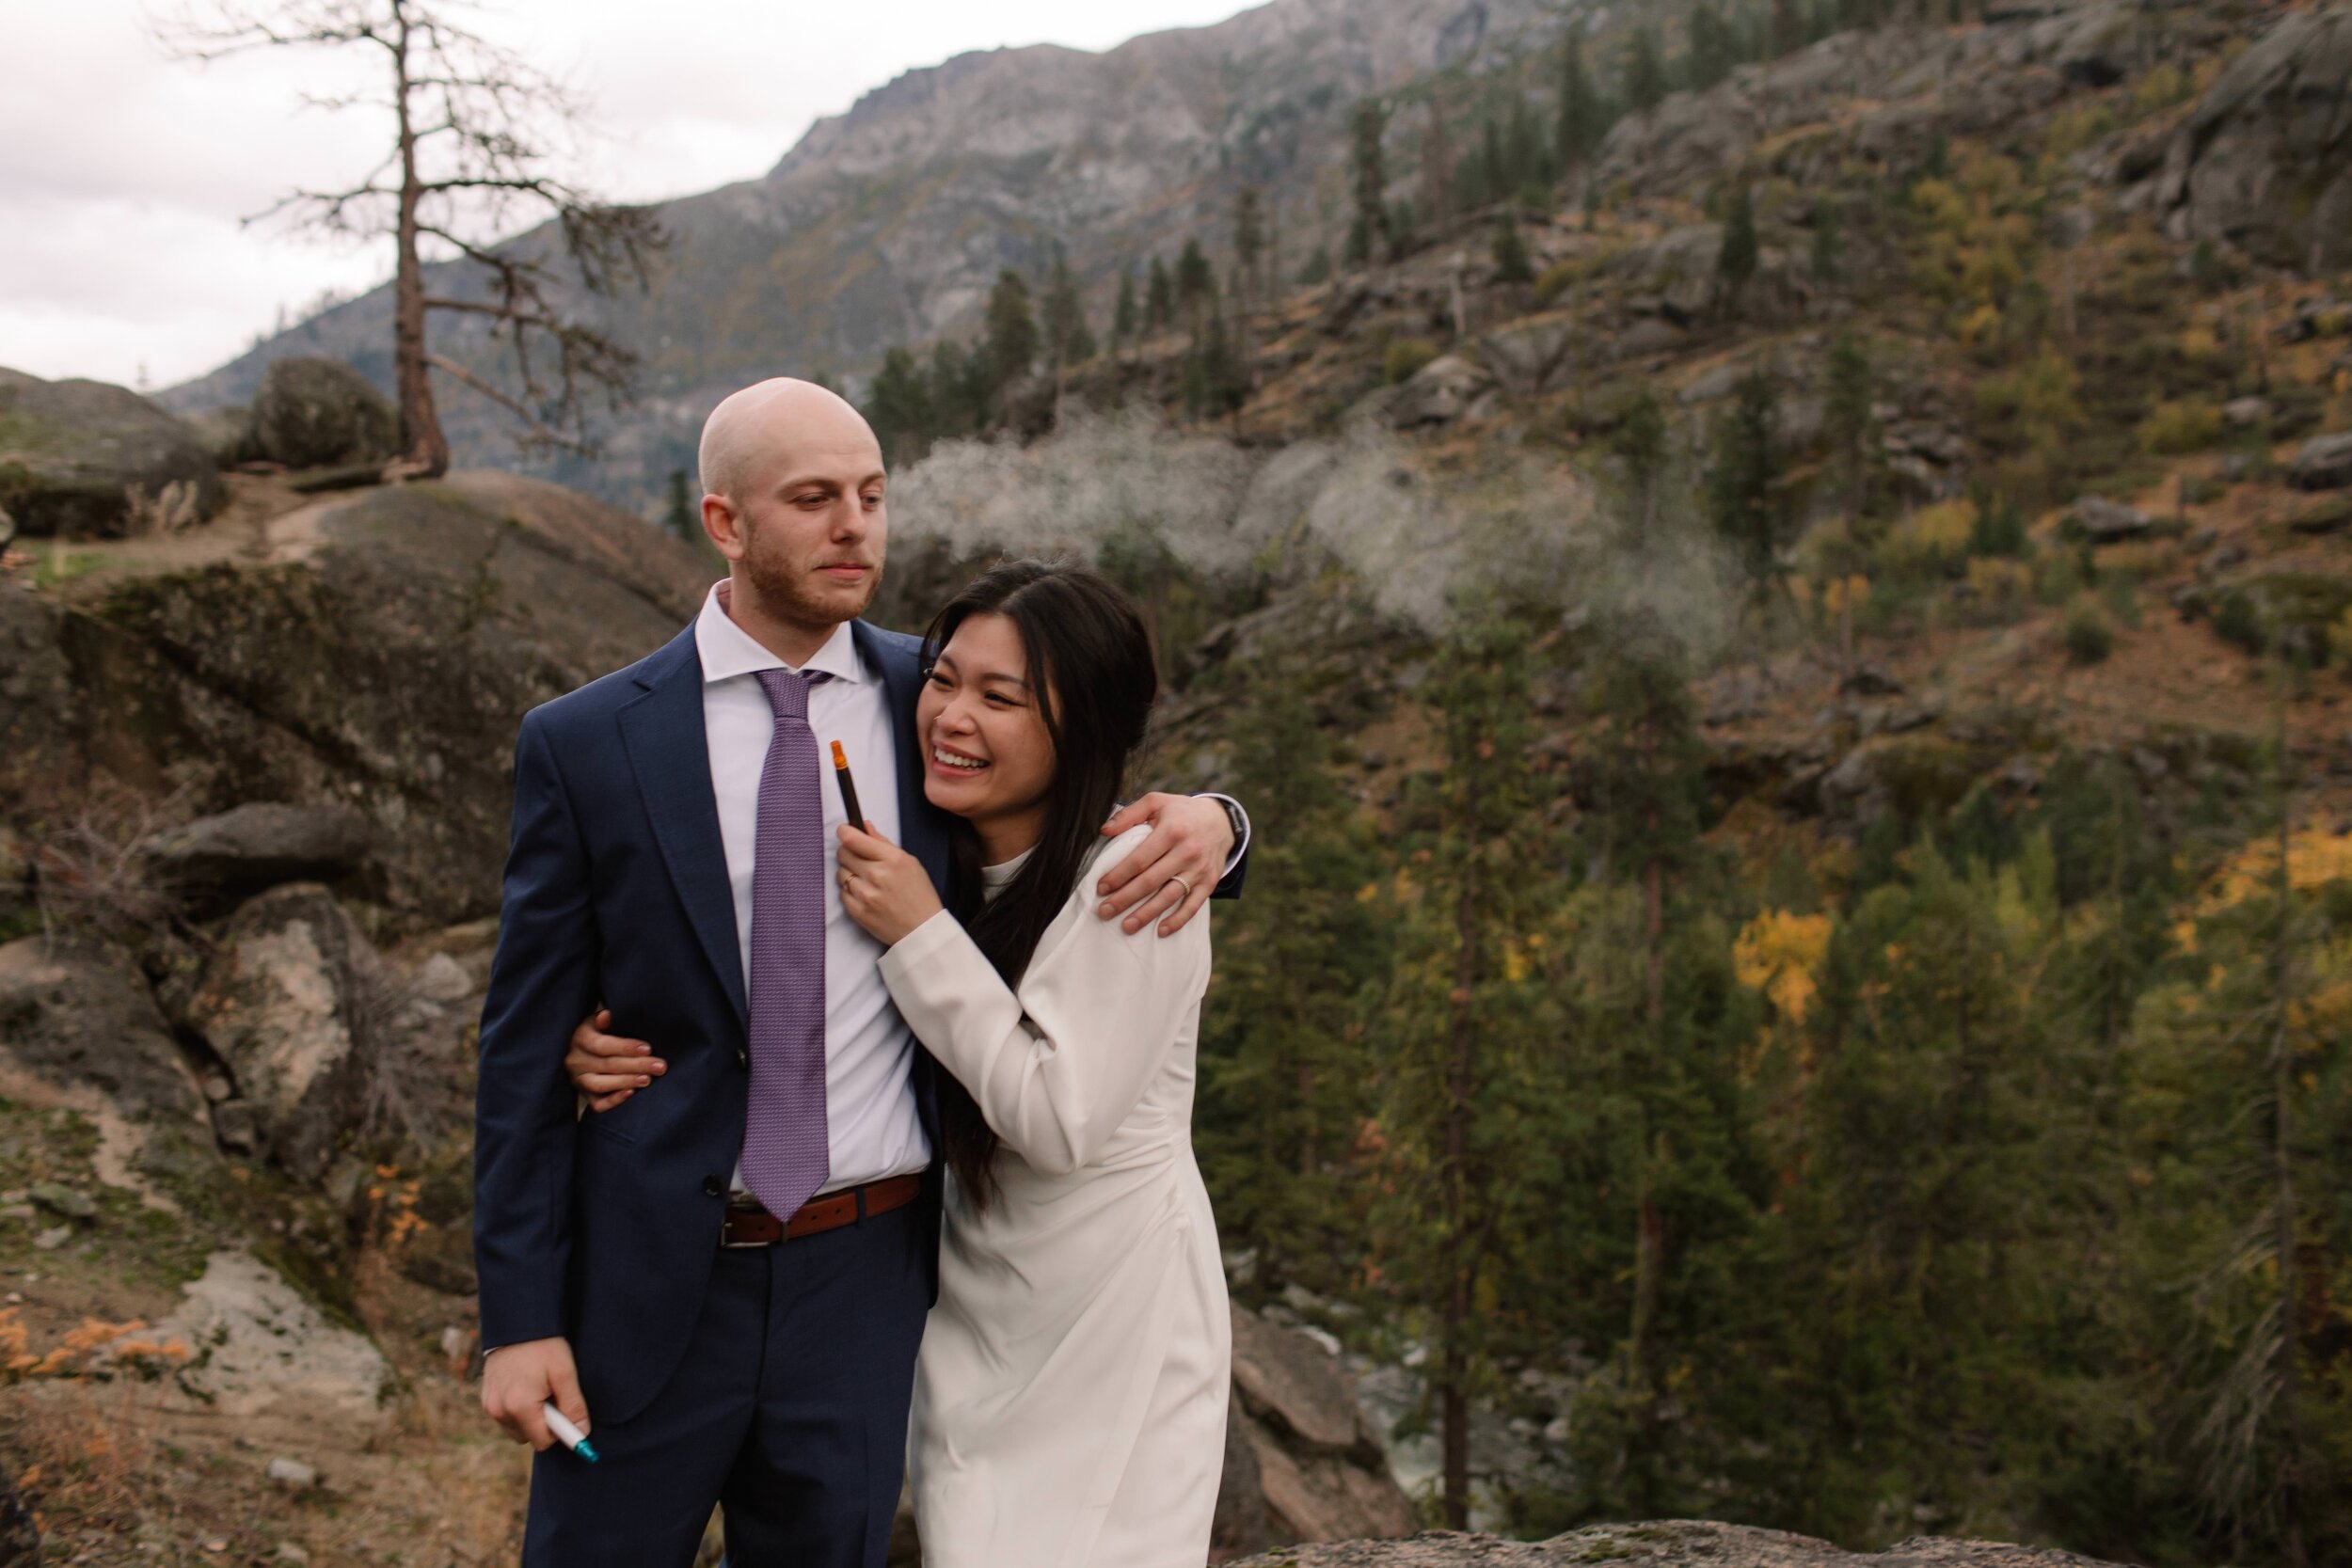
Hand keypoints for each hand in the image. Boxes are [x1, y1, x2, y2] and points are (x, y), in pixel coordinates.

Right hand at [481, 1336, 588, 1451]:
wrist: (517, 1322)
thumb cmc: (544, 1346)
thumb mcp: (565, 1373)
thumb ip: (573, 1406)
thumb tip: (581, 1433)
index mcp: (519, 1406)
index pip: (543, 1442)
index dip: (560, 1433)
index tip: (571, 1420)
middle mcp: (499, 1410)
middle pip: (529, 1438)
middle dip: (545, 1424)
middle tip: (553, 1396)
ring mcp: (489, 1406)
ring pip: (517, 1429)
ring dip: (531, 1417)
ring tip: (539, 1388)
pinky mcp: (485, 1399)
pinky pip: (506, 1417)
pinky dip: (518, 1409)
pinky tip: (526, 1387)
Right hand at [565, 1008, 662, 1112]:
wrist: (582, 1049)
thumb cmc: (601, 1031)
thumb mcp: (600, 1020)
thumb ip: (606, 1019)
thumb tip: (608, 1015)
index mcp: (580, 1038)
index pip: (602, 1045)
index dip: (625, 1047)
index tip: (648, 1049)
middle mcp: (576, 1060)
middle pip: (607, 1065)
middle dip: (636, 1065)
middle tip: (660, 1066)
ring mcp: (578, 1080)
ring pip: (599, 1084)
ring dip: (625, 1082)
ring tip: (647, 1080)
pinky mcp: (584, 1095)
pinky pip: (597, 1104)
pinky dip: (613, 1101)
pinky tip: (631, 1094)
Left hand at [838, 821, 943, 946]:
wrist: (922, 930)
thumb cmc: (919, 895)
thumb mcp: (909, 862)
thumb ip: (884, 843)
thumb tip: (865, 826)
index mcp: (892, 859)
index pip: (854, 839)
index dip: (845, 832)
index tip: (844, 830)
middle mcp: (877, 875)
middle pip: (843, 854)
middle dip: (848, 852)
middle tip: (859, 858)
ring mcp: (866, 895)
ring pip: (840, 873)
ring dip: (849, 873)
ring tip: (867, 880)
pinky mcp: (858, 912)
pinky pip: (842, 893)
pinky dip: (850, 892)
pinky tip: (866, 894)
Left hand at [1096, 794, 1232, 936]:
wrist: (1221, 820)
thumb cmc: (1181, 811)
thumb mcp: (1156, 802)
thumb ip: (1129, 814)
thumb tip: (1104, 830)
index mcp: (1172, 831)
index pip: (1139, 859)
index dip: (1118, 875)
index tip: (1100, 888)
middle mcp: (1187, 851)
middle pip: (1150, 881)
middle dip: (1125, 899)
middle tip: (1104, 912)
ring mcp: (1199, 869)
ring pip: (1169, 896)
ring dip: (1147, 914)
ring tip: (1126, 927)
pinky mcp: (1209, 882)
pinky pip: (1193, 905)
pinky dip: (1178, 920)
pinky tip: (1161, 931)